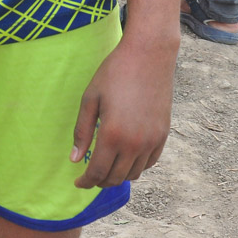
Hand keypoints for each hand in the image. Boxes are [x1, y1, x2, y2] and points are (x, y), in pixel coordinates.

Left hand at [70, 33, 177, 188]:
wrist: (149, 55)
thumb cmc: (115, 72)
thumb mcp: (91, 98)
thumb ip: (82, 131)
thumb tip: (74, 160)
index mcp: (113, 135)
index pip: (97, 172)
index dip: (85, 182)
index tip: (77, 183)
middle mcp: (134, 144)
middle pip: (115, 177)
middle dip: (100, 181)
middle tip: (89, 175)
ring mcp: (152, 141)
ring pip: (133, 174)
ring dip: (118, 175)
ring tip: (106, 165)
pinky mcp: (163, 135)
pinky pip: (149, 163)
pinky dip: (136, 166)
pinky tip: (126, 157)